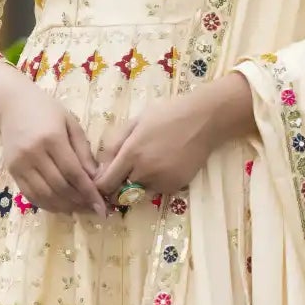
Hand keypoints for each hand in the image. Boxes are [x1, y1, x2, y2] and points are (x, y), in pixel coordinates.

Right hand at [0, 64, 104, 215]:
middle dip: (78, 202)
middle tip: (92, 209)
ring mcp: (20, 164)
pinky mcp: (11, 171)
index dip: (88, 192)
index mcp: (52, 138)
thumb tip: (96, 179)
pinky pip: (30, 195)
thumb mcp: (71, 124)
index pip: (73, 172)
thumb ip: (83, 151)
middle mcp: (34, 153)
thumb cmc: (46, 111)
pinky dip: (46, 204)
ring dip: (64, 207)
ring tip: (79, 209)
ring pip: (44, 195)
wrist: (12, 105)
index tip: (101, 205)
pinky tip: (60, 206)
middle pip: (59, 186)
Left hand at [95, 75, 254, 201]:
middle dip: (120, 183)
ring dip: (140, 181)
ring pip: (140, 190)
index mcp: (131, 153)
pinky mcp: (175, 186)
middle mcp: (145, 171)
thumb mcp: (135, 121)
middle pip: (121, 190)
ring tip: (154, 159)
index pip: (106, 183)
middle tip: (129, 168)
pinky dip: (158, 181)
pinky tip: (167, 163)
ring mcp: (161, 181)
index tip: (102, 182)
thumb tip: (101, 168)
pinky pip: (158, 189)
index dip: (101, 186)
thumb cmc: (167, 114)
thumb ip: (114, 144)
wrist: (204, 120)